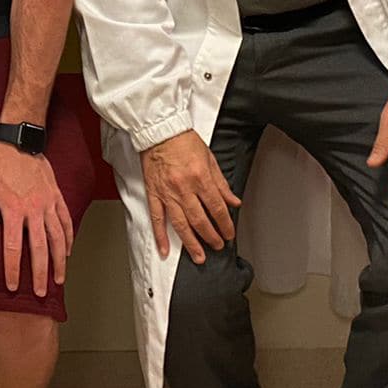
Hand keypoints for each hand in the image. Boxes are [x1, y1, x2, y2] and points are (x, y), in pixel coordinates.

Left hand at [0, 140, 73, 297]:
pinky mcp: (57, 196)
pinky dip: (68, 238)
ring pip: (58, 238)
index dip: (12, 269)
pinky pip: (66, 221)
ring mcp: (48, 203)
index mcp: (13, 210)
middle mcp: (33, 209)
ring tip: (58, 279)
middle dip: (39, 273)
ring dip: (59, 261)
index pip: (13, 248)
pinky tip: (68, 252)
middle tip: (40, 293)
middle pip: (39, 248)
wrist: (18, 143)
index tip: (12, 286)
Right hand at [140, 131, 239, 263]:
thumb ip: (222, 183)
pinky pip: (157, 218)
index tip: (229, 233)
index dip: (225, 224)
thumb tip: (233, 201)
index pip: (217, 209)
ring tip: (199, 256)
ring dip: (191, 243)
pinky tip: (165, 250)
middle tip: (217, 246)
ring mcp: (168, 193)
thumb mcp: (210, 159)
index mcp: (201, 178)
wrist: (160, 130)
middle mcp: (184, 188)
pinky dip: (160, 236)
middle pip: (200, 220)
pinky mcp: (154, 193)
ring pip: (181, 224)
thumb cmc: (183, 140)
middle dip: (211, 237)